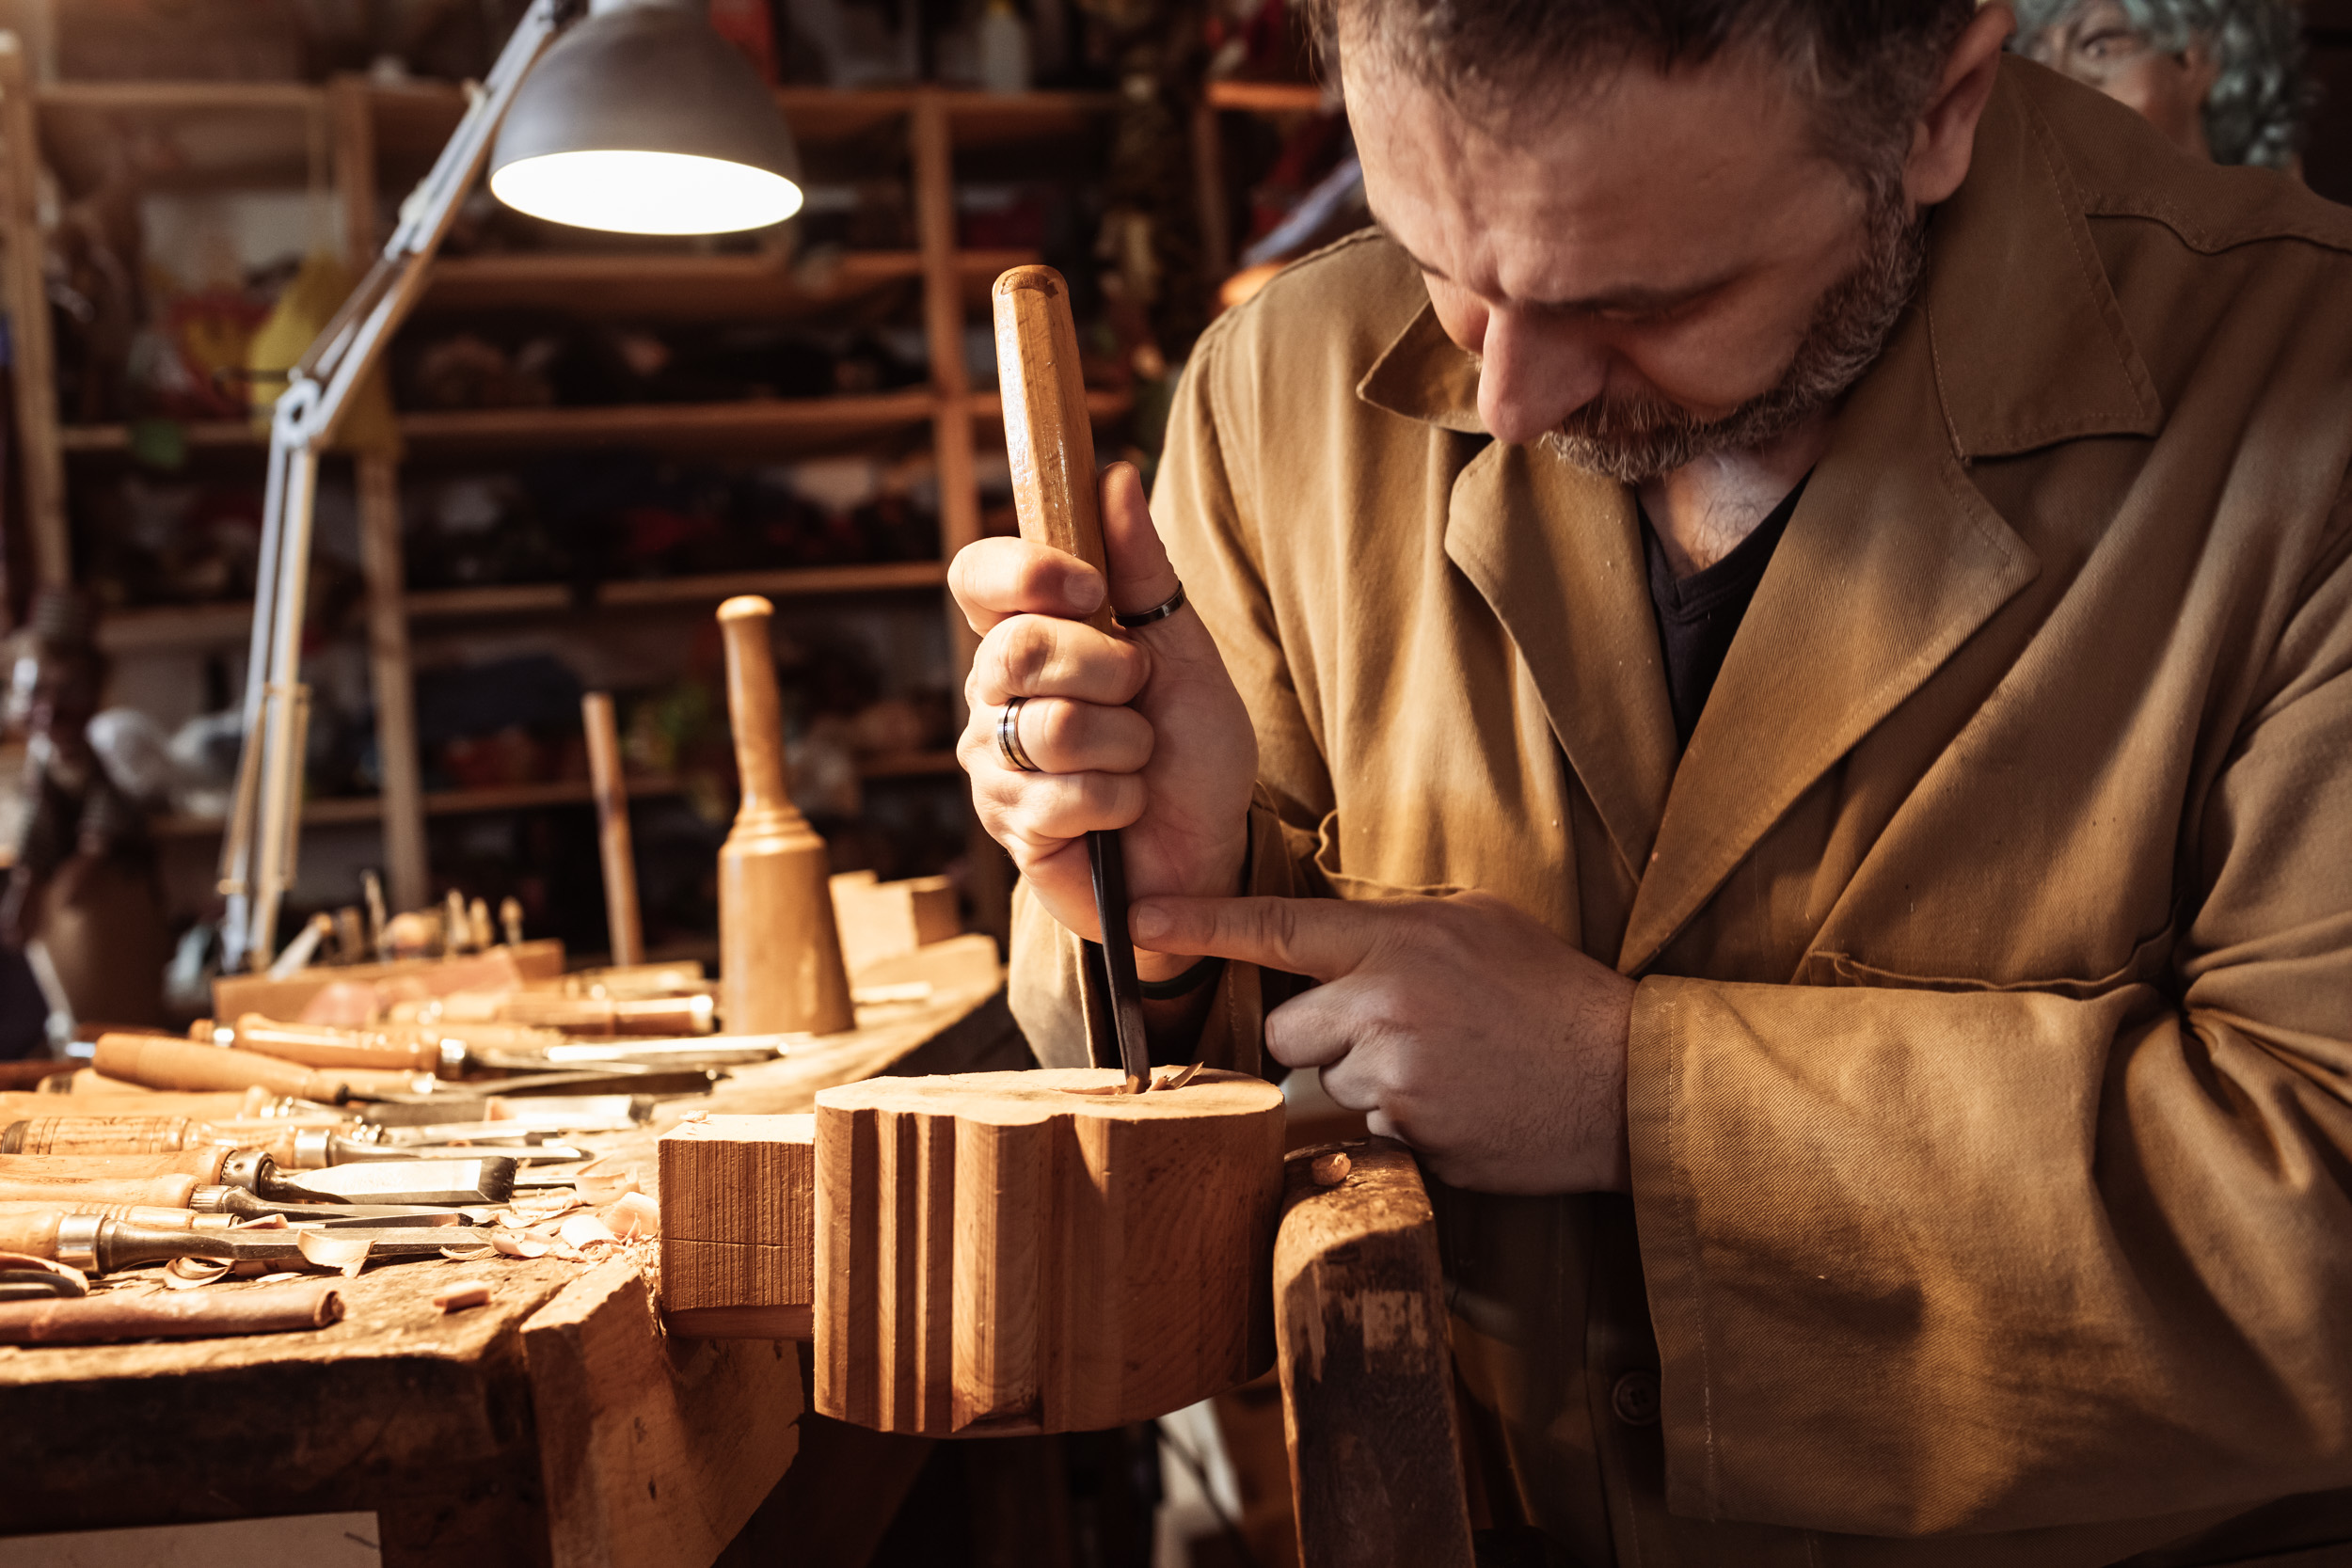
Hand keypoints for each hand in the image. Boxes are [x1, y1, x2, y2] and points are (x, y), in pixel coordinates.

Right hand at [951, 464, 1256, 978]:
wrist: (1210, 853)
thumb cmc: (1192, 751)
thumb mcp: (1183, 651)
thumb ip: (1144, 570)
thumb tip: (1114, 474)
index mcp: (1030, 634)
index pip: (976, 577)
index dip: (1024, 573)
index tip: (1091, 588)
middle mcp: (994, 693)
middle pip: (1017, 649)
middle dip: (1106, 670)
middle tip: (1141, 696)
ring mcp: (993, 760)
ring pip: (1048, 728)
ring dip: (1125, 747)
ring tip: (1139, 763)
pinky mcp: (1007, 825)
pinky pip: (1059, 796)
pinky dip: (1119, 801)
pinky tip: (1125, 810)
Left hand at [1130, 890, 1636, 1193]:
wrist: (1626, 1080)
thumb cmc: (1553, 994)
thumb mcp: (1477, 924)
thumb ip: (1393, 929)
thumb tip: (1327, 942)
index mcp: (1398, 938)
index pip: (1277, 927)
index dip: (1199, 924)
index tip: (1137, 920)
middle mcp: (1384, 1003)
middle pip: (1283, 1030)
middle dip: (1322, 1038)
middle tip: (1400, 1033)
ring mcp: (1394, 1077)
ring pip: (1325, 1085)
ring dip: (1366, 1084)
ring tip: (1443, 1070)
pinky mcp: (1409, 1138)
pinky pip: (1367, 1131)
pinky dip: (1400, 1125)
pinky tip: (1456, 1106)